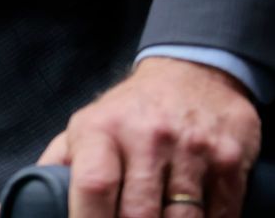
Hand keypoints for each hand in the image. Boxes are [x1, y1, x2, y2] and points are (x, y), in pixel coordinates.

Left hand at [0, 57, 260, 217]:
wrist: (193, 72)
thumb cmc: (125, 116)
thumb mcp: (80, 134)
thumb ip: (45, 178)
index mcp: (99, 130)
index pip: (92, 186)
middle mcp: (147, 136)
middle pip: (138, 214)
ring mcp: (191, 148)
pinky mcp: (229, 159)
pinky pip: (221, 215)